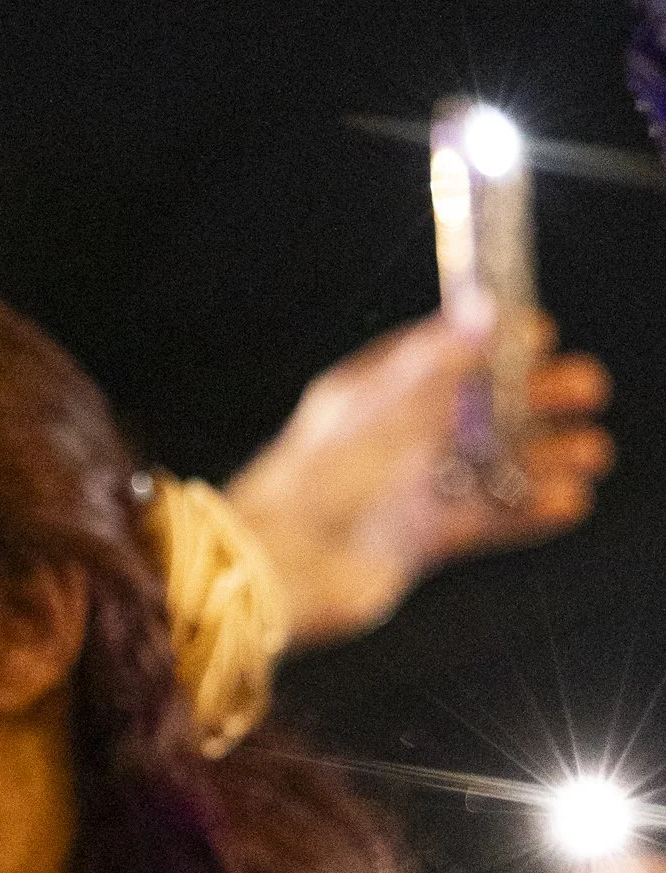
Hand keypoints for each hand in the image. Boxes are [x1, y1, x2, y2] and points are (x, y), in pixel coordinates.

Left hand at [225, 308, 611, 648]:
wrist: (281, 567)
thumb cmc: (316, 478)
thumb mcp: (384, 405)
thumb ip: (439, 359)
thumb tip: (486, 305)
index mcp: (377, 394)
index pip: (445, 355)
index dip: (495, 343)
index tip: (544, 334)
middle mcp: (396, 438)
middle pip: (479, 408)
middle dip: (535, 398)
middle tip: (588, 390)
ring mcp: (409, 489)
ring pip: (490, 465)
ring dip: (543, 457)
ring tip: (592, 452)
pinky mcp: (420, 539)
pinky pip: (485, 518)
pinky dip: (527, 510)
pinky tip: (569, 501)